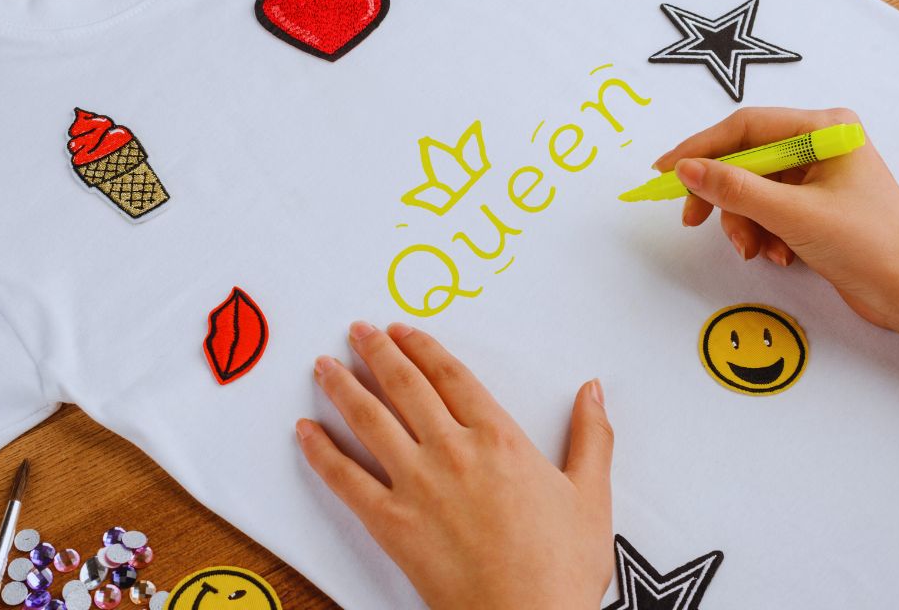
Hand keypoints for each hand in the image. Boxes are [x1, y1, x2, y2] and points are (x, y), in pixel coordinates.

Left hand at [297, 322, 613, 609]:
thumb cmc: (560, 568)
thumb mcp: (591, 496)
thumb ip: (592, 437)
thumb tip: (592, 390)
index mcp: (498, 438)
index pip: (451, 375)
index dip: (422, 347)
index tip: (402, 329)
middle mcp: (452, 451)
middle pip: (405, 386)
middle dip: (376, 352)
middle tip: (357, 330)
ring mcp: (417, 485)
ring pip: (369, 420)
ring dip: (342, 387)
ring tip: (324, 365)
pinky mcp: (391, 523)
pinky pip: (345, 479)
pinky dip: (321, 452)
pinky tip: (305, 431)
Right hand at [653, 106, 898, 331]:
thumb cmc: (869, 245)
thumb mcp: (793, 215)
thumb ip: (735, 189)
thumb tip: (685, 169)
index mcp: (825, 128)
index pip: (745, 126)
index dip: (699, 148)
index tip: (664, 172)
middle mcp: (821, 143)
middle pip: (746, 158)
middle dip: (723, 196)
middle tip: (693, 220)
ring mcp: (819, 175)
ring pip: (753, 190)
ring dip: (746, 223)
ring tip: (756, 251)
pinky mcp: (817, 205)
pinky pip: (769, 209)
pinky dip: (765, 233)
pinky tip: (780, 256)